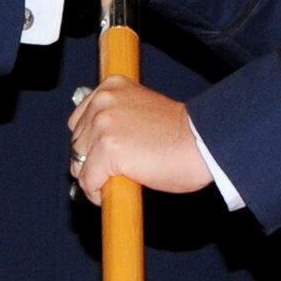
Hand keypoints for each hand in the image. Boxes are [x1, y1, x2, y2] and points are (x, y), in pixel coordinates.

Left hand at [67, 77, 213, 204]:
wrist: (203, 142)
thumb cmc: (182, 133)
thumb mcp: (142, 110)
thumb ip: (118, 119)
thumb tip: (96, 145)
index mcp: (112, 87)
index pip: (79, 120)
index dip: (89, 144)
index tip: (99, 157)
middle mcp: (103, 101)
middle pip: (76, 143)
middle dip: (90, 162)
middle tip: (110, 174)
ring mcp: (104, 125)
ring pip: (79, 164)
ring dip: (93, 178)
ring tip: (115, 183)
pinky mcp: (108, 150)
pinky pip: (88, 181)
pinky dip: (97, 193)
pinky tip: (116, 191)